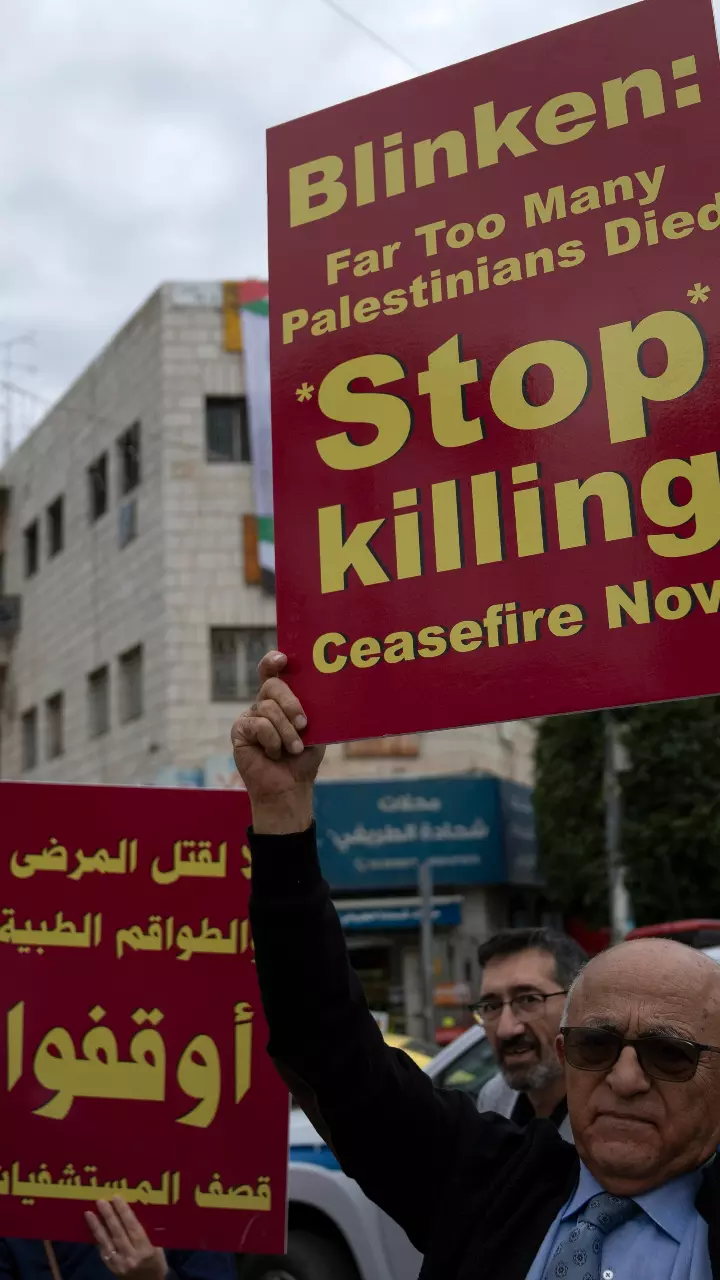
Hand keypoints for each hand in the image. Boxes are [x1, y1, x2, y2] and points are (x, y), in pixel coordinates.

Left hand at [85, 1198, 166, 1279]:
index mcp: (146, 1250)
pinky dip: (97, 1239)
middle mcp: (131, 1257)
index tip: (116, 1197)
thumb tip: (136, 1210)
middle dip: (108, 1216)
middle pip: (118, 1233)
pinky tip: (91, 1228)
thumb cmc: (156, 1263)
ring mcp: (119, 1264)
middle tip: (100, 1201)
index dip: (124, 1212)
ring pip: (107, 1242)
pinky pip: (103, 1251)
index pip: (133, 1228)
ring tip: (88, 1213)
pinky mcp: (111, 1268)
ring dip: (97, 1227)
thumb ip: (148, 1232)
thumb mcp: (158, 1247)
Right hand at [231, 652, 324, 833]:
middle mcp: (263, 704)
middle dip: (291, 703)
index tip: (283, 659)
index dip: (273, 661)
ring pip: (268, 708)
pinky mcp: (240, 731)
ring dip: (286, 731)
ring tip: (294, 749)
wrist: (290, 786)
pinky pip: (259, 725)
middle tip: (303, 724)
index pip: (272, 672)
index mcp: (281, 700)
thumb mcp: (315, 730)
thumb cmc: (304, 758)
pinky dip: (273, 740)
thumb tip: (320, 690)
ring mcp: (250, 716)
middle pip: (273, 686)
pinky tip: (274, 753)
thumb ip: (311, 709)